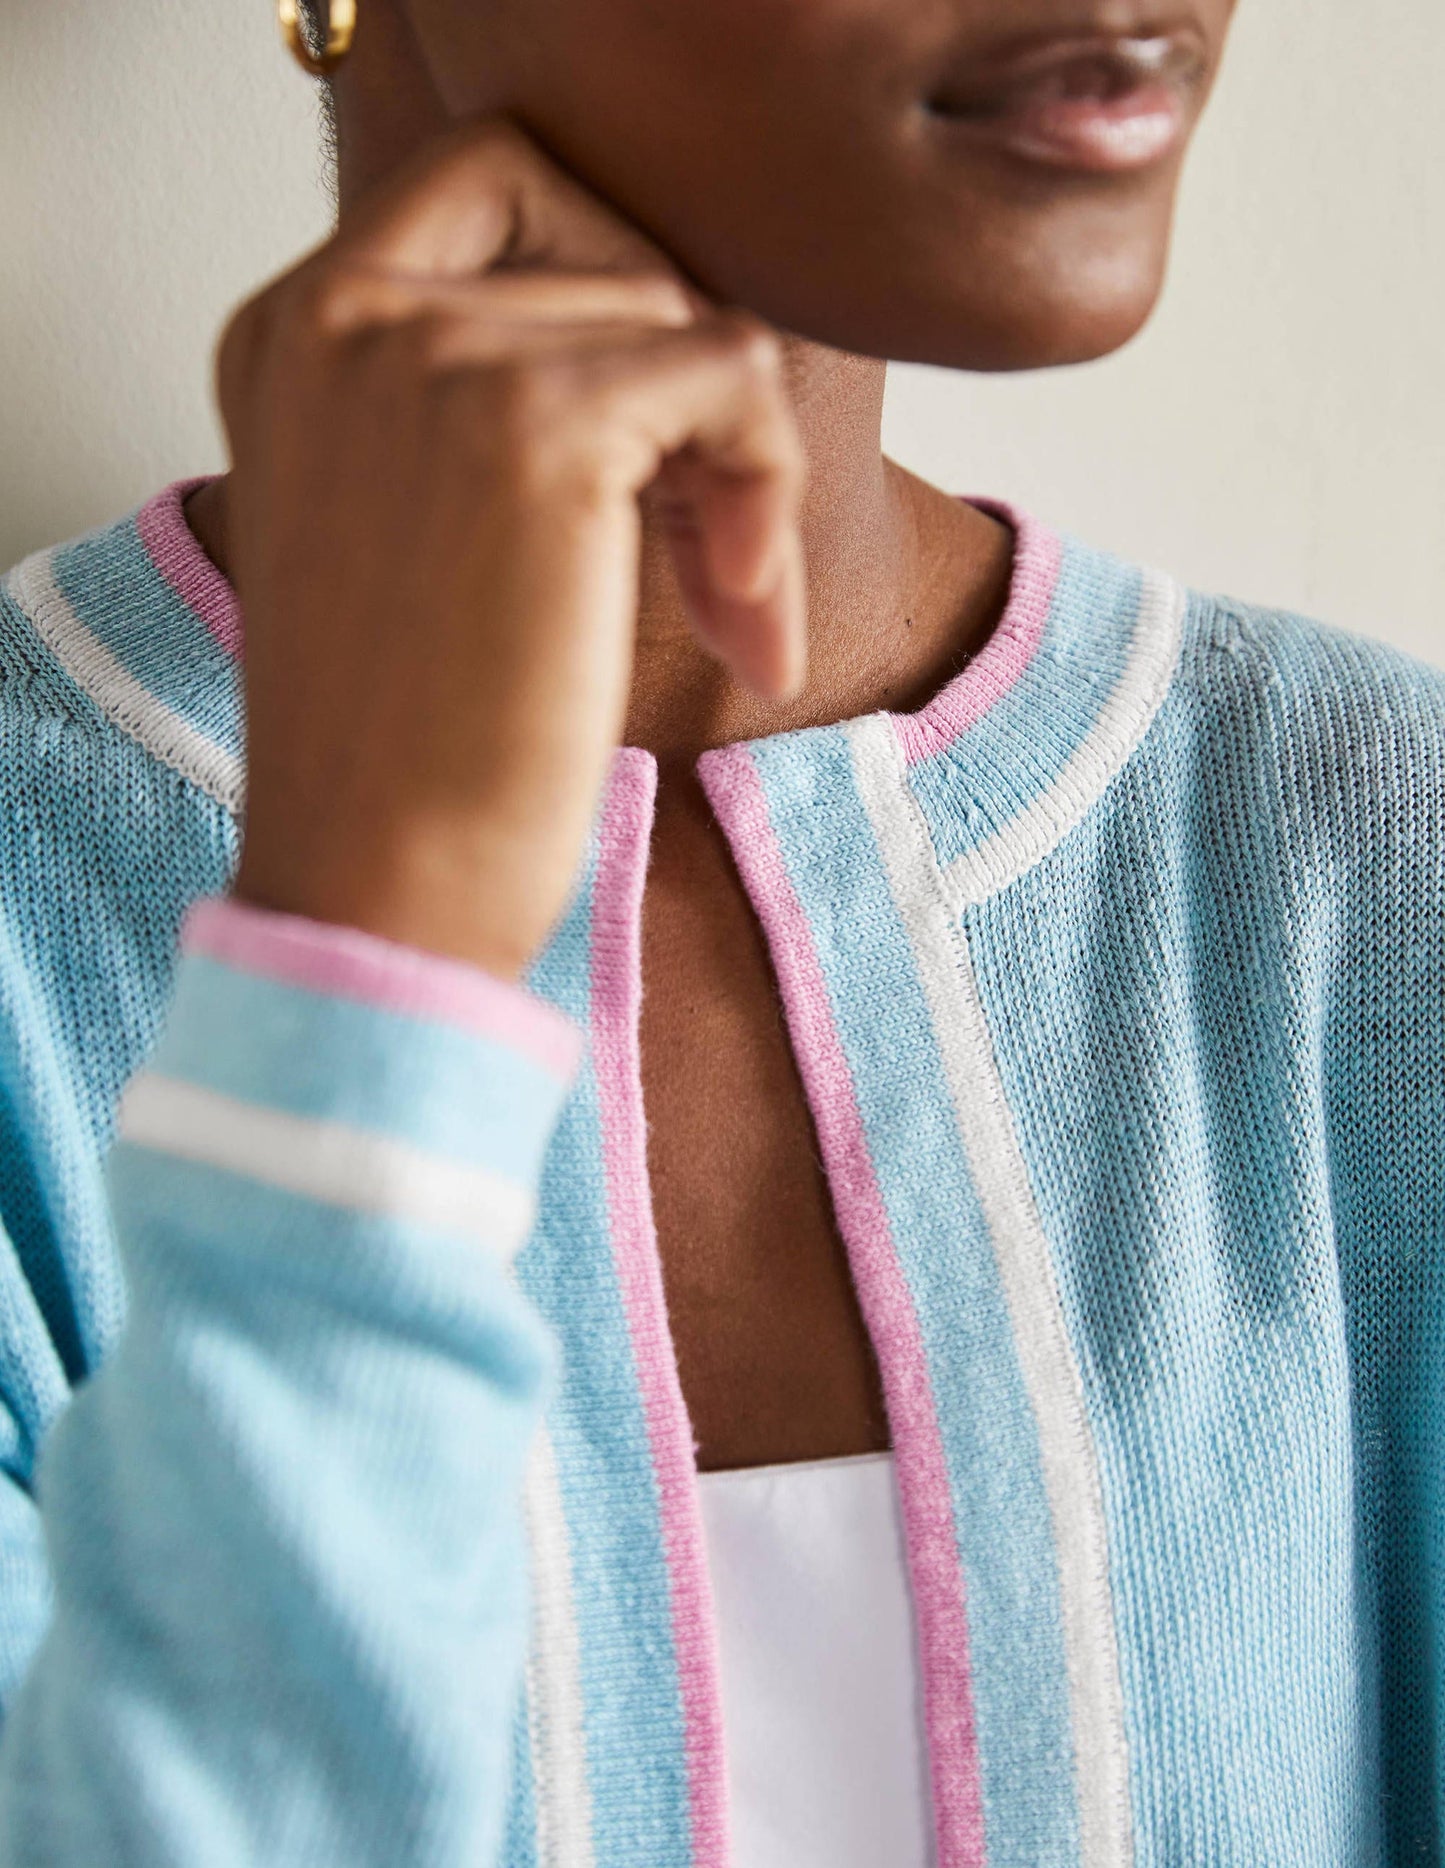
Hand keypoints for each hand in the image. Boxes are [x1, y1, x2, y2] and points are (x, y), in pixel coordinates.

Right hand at [217, 119, 806, 980]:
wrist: (381, 888)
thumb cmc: (415, 749)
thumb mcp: (417, 531)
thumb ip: (489, 402)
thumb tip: (687, 337)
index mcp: (296, 336)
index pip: (495, 189)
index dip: (613, 294)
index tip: (652, 449)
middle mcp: (341, 312)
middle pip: (611, 252)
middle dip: (689, 399)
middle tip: (710, 551)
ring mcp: (431, 355)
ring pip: (686, 317)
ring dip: (739, 469)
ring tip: (727, 610)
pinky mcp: (538, 422)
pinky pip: (734, 375)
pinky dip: (769, 493)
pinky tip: (745, 622)